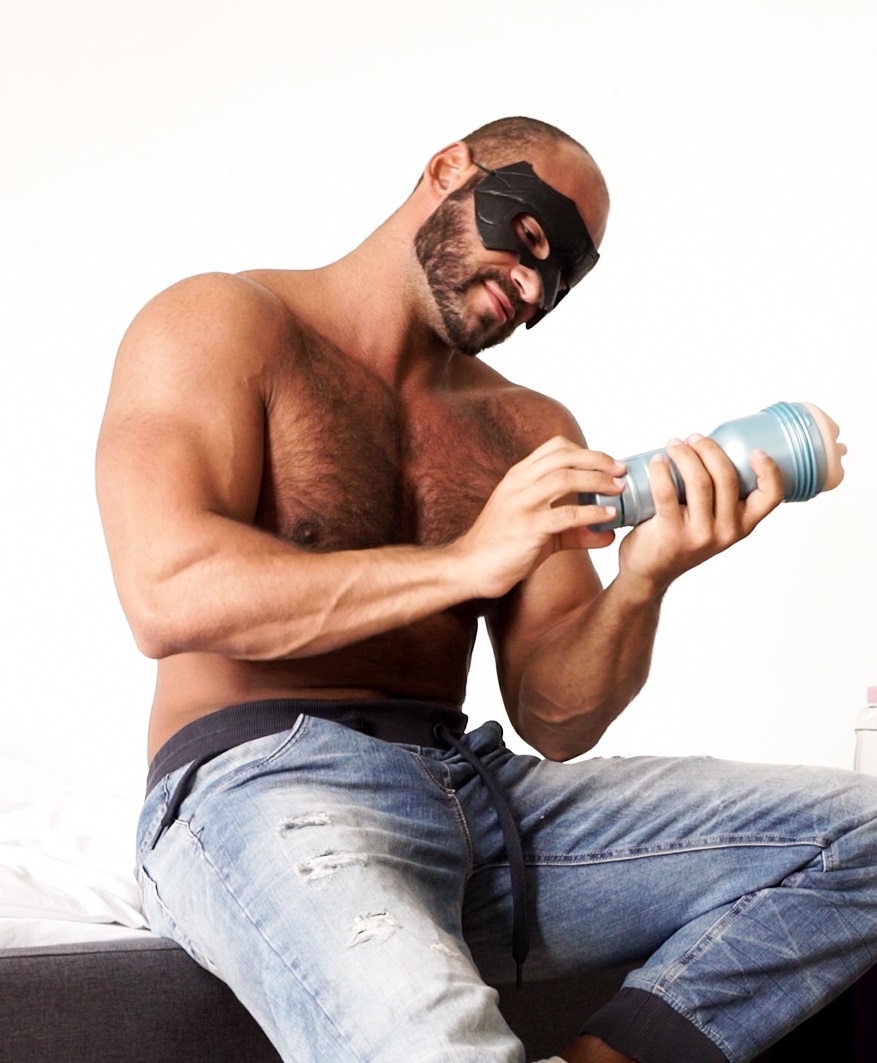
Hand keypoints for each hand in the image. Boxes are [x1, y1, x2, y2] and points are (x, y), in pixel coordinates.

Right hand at [452, 436, 624, 599]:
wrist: (469, 568)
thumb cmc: (503, 548)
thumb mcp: (540, 532)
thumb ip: (573, 530)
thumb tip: (607, 533)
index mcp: (518, 477)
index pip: (555, 449)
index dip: (587, 452)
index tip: (609, 464)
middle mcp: (518, 483)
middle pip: (564, 456)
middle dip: (598, 461)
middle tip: (621, 472)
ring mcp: (520, 504)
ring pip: (565, 478)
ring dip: (597, 482)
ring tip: (618, 490)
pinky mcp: (526, 528)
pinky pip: (565, 514)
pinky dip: (591, 513)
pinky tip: (608, 517)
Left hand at [617, 433, 783, 594]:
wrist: (648, 572)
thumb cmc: (678, 539)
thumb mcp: (711, 523)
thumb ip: (718, 497)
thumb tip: (709, 449)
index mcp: (742, 525)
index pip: (770, 497)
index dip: (769, 470)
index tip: (755, 450)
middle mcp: (726, 531)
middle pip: (726, 478)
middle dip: (709, 449)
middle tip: (693, 438)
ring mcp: (700, 534)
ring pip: (699, 482)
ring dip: (686, 455)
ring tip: (674, 445)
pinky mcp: (671, 534)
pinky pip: (667, 493)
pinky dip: (661, 471)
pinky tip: (658, 461)